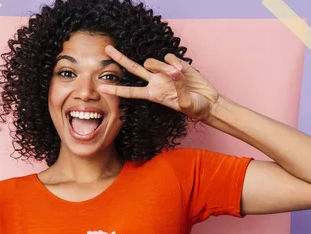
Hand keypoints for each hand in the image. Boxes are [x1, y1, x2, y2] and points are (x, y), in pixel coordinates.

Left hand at [97, 45, 219, 120]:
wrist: (208, 102)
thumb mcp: (185, 103)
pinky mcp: (175, 64)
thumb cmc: (194, 108)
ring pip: (152, 62)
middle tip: (107, 48)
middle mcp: (155, 82)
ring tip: (177, 75)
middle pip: (133, 68)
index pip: (130, 92)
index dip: (116, 91)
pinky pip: (169, 58)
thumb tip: (173, 71)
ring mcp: (164, 72)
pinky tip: (183, 70)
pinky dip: (175, 63)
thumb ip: (178, 87)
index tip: (101, 89)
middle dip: (120, 58)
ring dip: (161, 67)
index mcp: (152, 95)